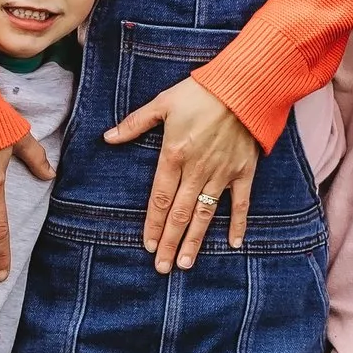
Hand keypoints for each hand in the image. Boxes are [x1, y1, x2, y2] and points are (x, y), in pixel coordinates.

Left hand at [103, 77, 261, 269]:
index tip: (147, 246)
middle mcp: (197, 170)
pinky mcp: (244, 172)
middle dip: (169, 242)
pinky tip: (234, 244)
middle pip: (179, 214)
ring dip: (194, 241)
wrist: (244, 85)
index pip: (160, 199)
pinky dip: (238, 224)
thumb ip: (135, 123)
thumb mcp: (163, 103)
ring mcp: (222, 173)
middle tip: (162, 267)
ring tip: (185, 263)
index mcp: (174, 155)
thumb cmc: (200, 92)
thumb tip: (108, 138)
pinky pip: (241, 204)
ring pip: (205, 215)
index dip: (153, 224)